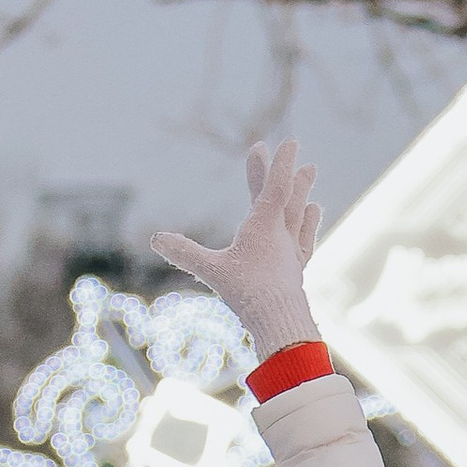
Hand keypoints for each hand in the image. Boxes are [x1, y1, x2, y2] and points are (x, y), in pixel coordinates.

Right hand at [150, 139, 322, 357]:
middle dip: (290, 175)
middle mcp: (282, 235)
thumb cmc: (248, 293)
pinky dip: (308, 227)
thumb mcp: (211, 270)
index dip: (280, 163)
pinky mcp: (296, 272)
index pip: (275, 186)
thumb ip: (184, 253)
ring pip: (300, 217)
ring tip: (311, 183)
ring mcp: (292, 254)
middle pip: (288, 197)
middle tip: (300, 155)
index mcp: (263, 226)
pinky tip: (311, 221)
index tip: (290, 143)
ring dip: (304, 196)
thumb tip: (156, 238)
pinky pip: (304, 243)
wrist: (281, 323)